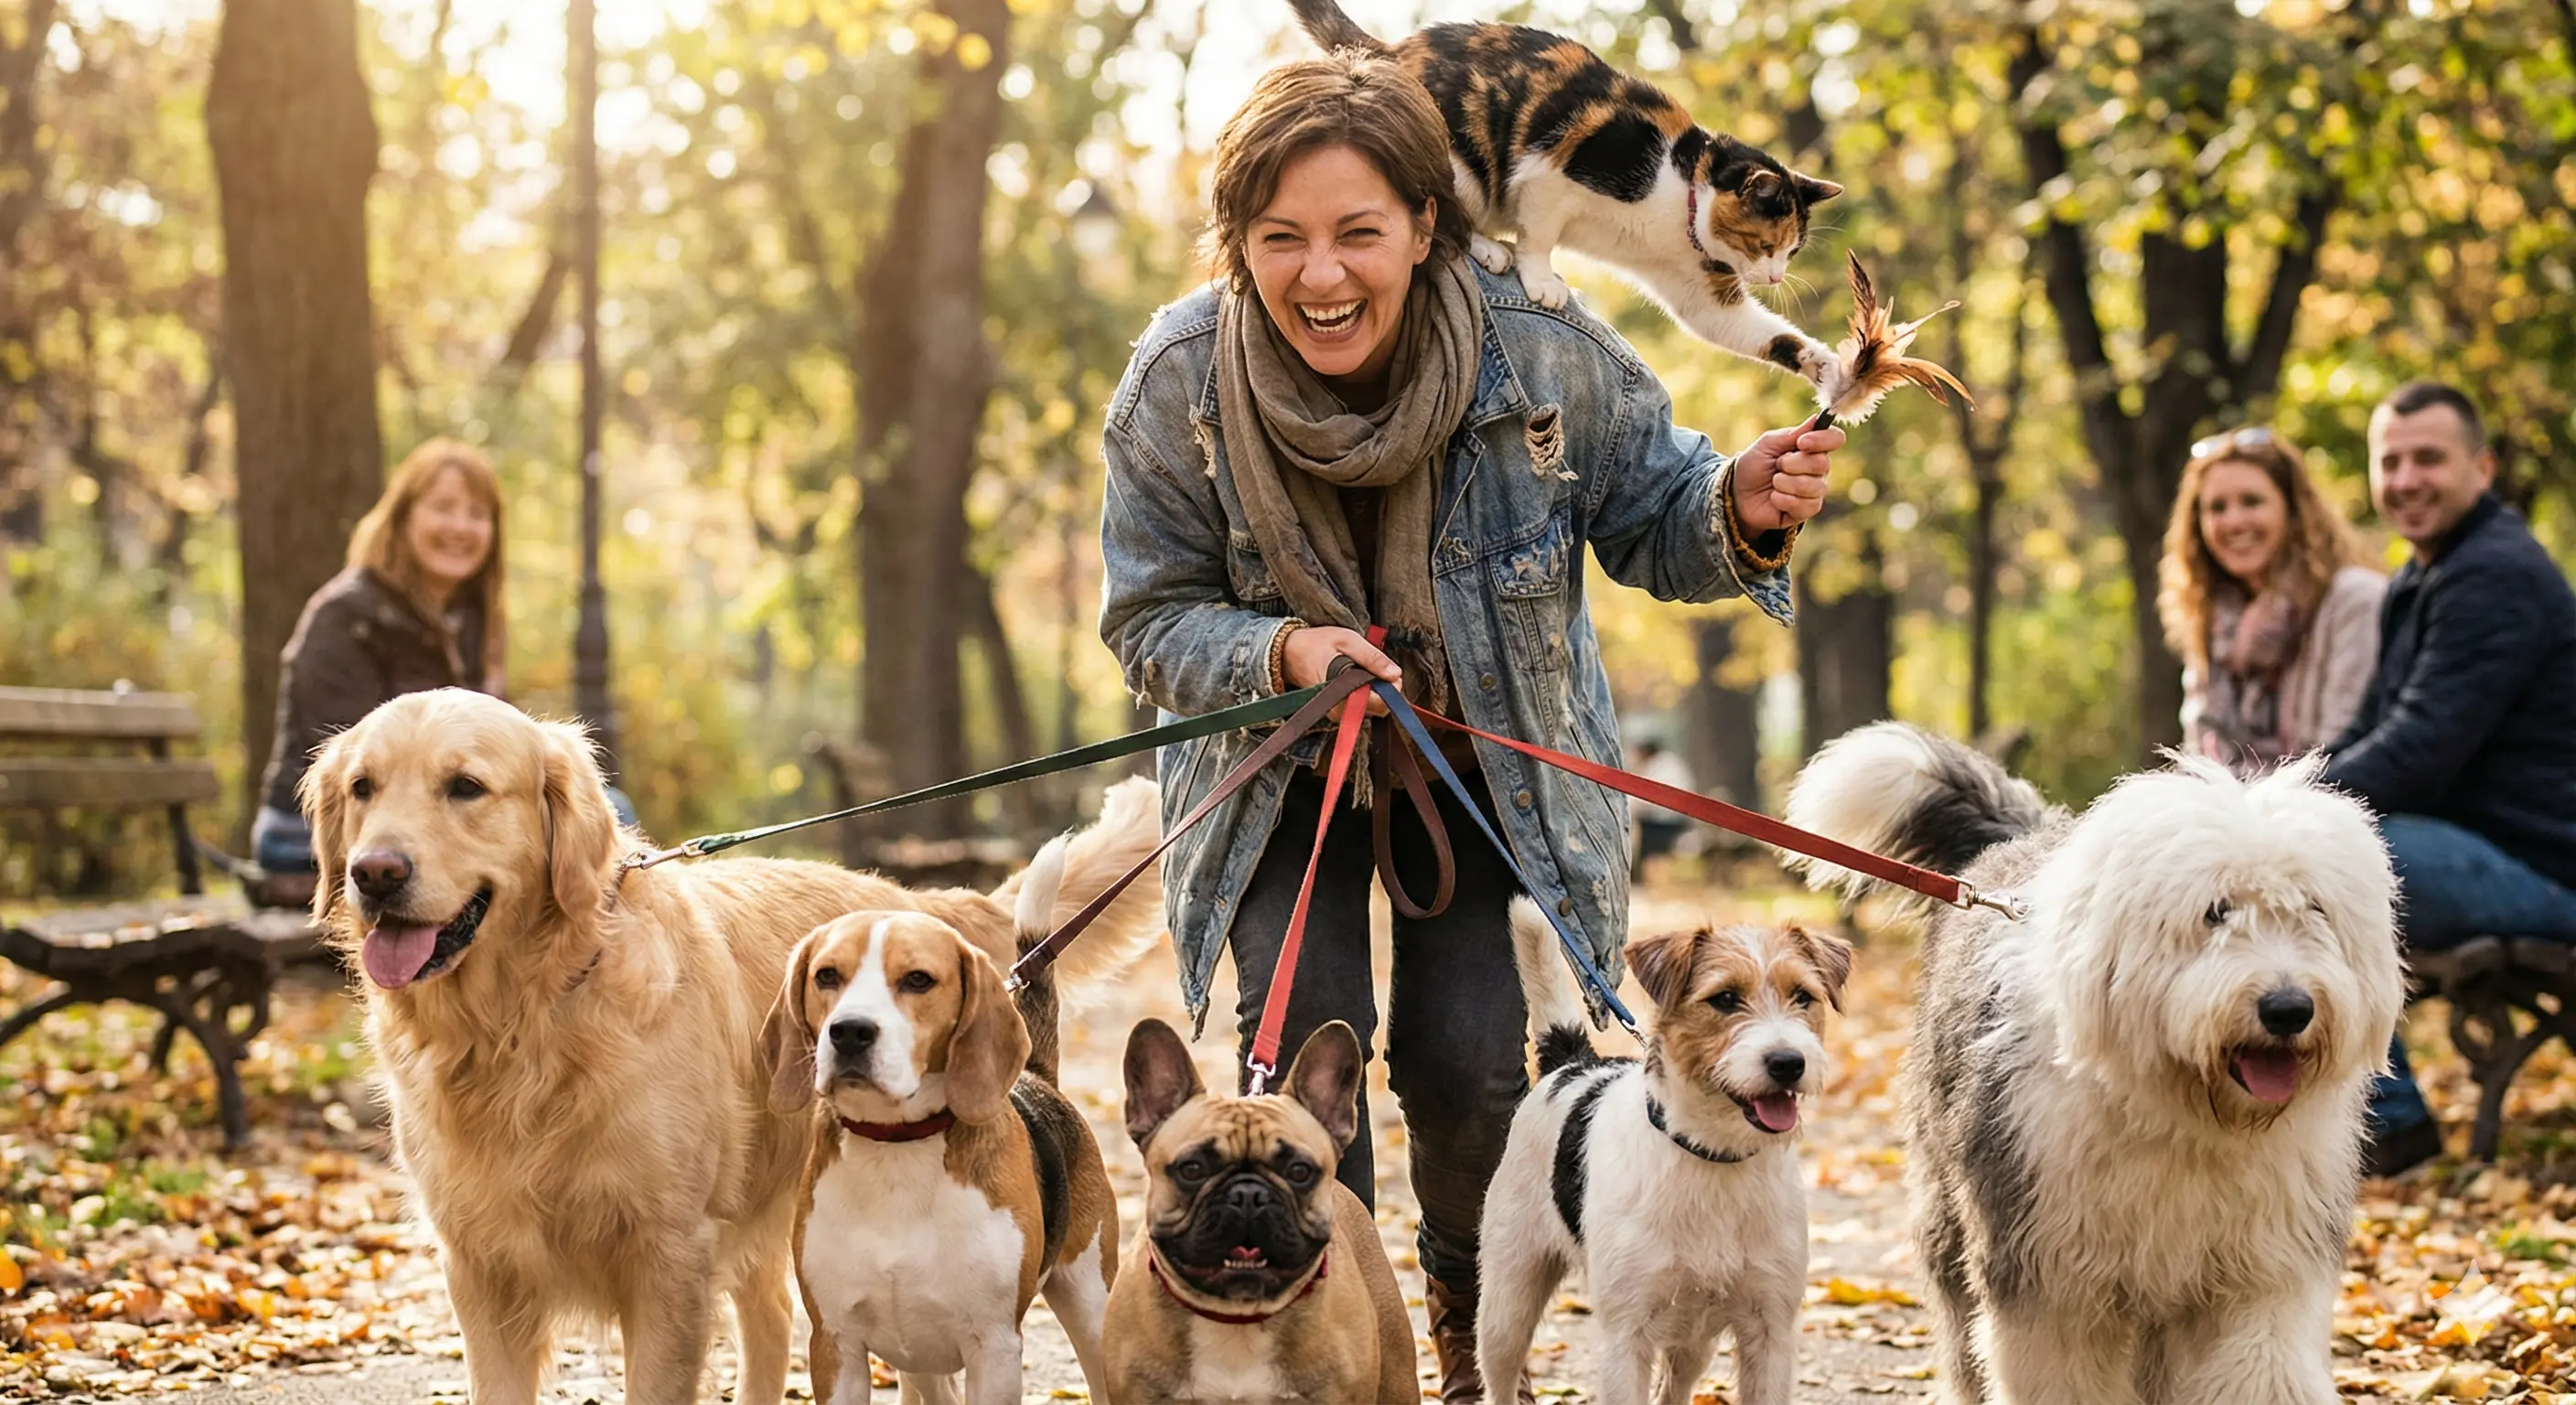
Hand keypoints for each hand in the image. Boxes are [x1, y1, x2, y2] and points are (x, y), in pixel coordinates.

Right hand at [1282, 625, 1398, 717]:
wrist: (1288, 652)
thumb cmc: (1316, 644)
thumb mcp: (1347, 641)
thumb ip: (1373, 658)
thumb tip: (1396, 674)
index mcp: (1343, 696)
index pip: (1382, 705)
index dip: (1391, 688)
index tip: (1388, 670)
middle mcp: (1340, 712)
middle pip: (1379, 708)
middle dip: (1384, 688)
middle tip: (1375, 665)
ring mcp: (1337, 714)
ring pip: (1371, 707)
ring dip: (1374, 689)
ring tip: (1361, 667)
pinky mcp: (1336, 711)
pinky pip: (1361, 705)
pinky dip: (1364, 691)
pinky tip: (1354, 675)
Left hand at [1731, 423, 1843, 532]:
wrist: (1739, 494)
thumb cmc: (1754, 466)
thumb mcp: (1767, 444)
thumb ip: (1791, 434)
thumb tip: (1816, 419)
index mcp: (1812, 448)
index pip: (1835, 438)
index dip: (1822, 440)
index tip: (1801, 443)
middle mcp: (1818, 469)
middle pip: (1822, 463)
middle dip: (1791, 464)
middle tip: (1777, 466)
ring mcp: (1814, 490)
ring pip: (1812, 486)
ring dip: (1784, 483)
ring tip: (1774, 483)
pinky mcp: (1806, 510)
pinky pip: (1804, 505)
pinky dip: (1782, 499)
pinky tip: (1774, 498)